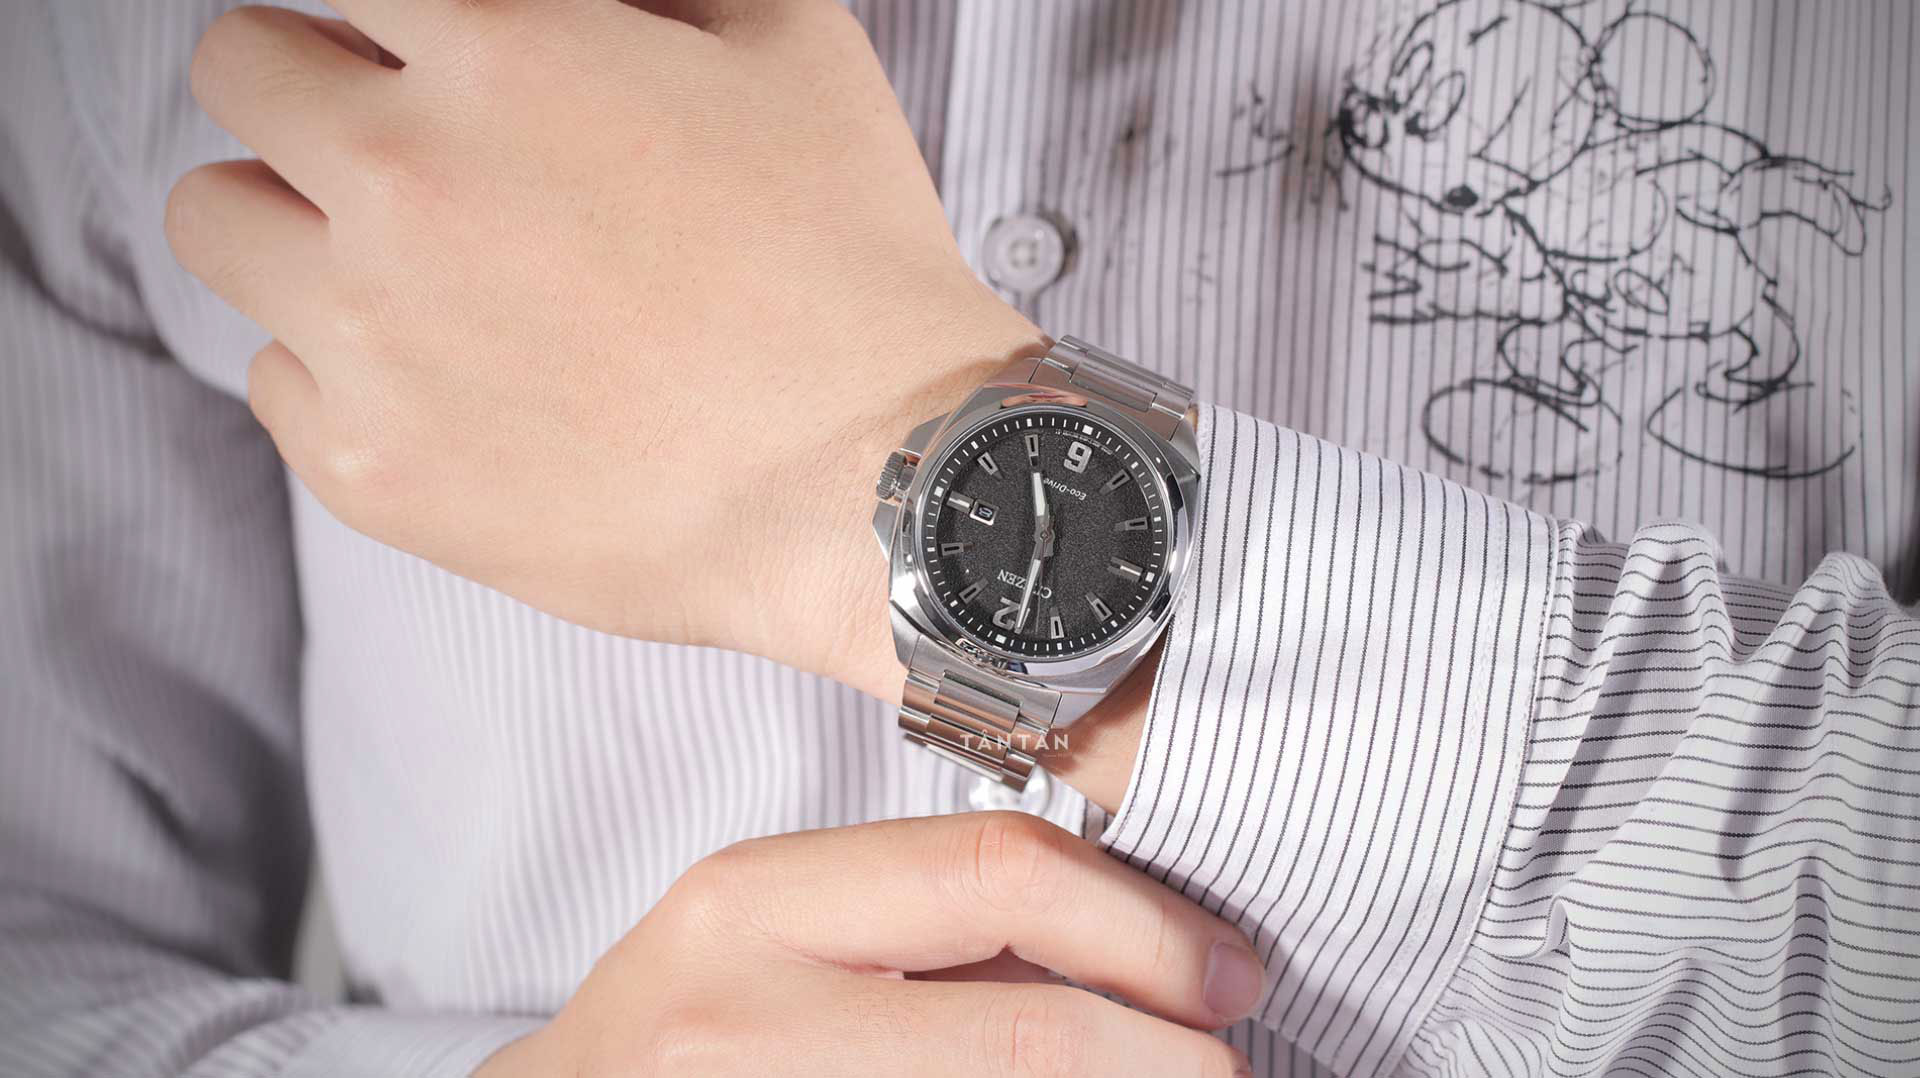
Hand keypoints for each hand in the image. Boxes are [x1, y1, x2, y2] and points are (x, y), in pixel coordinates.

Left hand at [165, 1, 1043, 697]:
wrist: (879, 483)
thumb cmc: (851, 268)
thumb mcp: (793, 47)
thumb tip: (595, 2)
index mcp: (498, 54)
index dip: (393, 17)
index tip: (424, 52)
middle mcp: (401, 181)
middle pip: (237, 73)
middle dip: (309, 88)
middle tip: (396, 143)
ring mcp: (369, 334)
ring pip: (215, 221)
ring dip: (291, 218)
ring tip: (398, 264)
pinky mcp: (370, 469)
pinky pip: (274, 379)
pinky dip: (340, 371)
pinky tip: (454, 384)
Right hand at [474, 813, 1261, 1075]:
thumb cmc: (682, 1036)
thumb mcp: (774, 935)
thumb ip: (933, 927)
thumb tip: (1140, 950)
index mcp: (754, 903)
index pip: (998, 873)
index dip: (1146, 928)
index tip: (1223, 970)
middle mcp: (746, 1014)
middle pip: (1031, 1029)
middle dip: (1170, 1057)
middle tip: (1228, 1060)